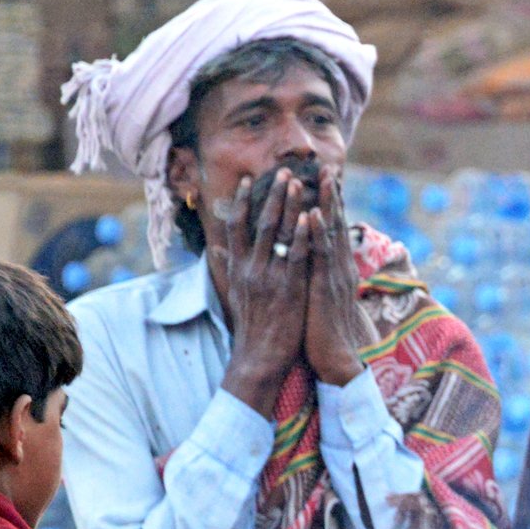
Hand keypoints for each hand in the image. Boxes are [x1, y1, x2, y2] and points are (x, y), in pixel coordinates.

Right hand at [218, 171, 313, 414]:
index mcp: (238, 268)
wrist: (259, 358)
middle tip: (283, 171)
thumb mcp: (235, 294)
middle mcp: (251, 268)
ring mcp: (270, 278)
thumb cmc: (251, 325)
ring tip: (299, 182)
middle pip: (260, 223)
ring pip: (280, 234)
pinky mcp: (289, 289)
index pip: (236, 227)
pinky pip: (297, 255)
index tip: (249, 179)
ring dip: (290, 206)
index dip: (242, 201)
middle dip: (272, 195)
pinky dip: (304, 234)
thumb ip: (228, 267)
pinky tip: (312, 216)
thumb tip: (217, 249)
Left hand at [301, 171, 376, 386]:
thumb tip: (308, 265)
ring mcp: (334, 275)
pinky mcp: (325, 287)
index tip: (325, 181)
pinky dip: (318, 232)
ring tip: (324, 178)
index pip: (333, 230)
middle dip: (331, 195)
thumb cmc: (323, 331)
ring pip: (331, 233)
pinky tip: (314, 213)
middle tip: (326, 166)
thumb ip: (314, 278)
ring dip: (327, 204)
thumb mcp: (318, 298)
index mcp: (336, 269)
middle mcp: (339, 267)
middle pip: (336, 224)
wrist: (337, 359)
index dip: (330, 205)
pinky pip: (321, 255)